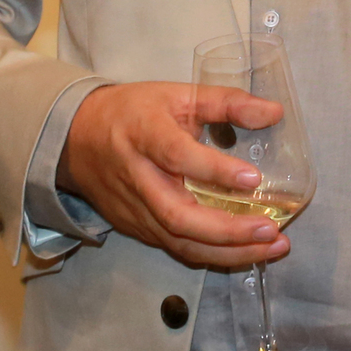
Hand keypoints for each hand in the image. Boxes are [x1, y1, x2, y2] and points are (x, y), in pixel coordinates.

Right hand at [58, 81, 291, 272]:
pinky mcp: (136, 230)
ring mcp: (135, 210)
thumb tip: (274, 112)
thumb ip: (226, 102)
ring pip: (180, 242)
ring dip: (229, 252)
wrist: (76, 139)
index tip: (253, 179)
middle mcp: (138, 178)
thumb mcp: (177, 94)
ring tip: (271, 246)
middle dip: (227, 230)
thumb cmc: (133, 112)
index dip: (215, 171)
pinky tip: (246, 251)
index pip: (177, 156)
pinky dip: (213, 255)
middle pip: (178, 216)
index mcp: (144, 134)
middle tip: (269, 229)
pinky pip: (177, 248)